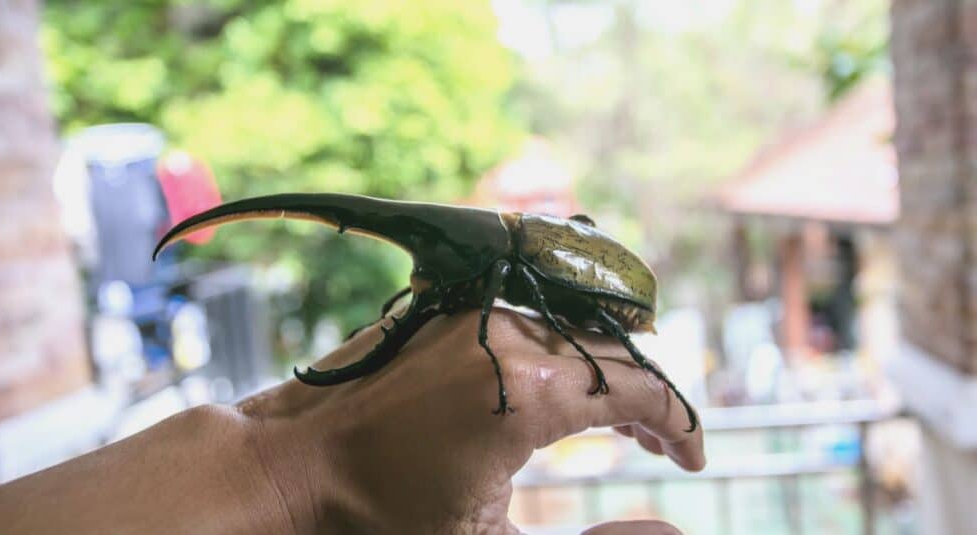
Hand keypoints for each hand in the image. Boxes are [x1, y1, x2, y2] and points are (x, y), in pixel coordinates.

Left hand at [238, 308, 704, 533]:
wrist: (284, 470)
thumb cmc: (377, 520)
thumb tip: (671, 528)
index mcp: (526, 392)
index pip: (636, 389)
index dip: (679, 423)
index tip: (693, 458)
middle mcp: (504, 335)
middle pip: (610, 352)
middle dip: (645, 401)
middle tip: (659, 447)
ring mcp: (469, 316)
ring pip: (569, 331)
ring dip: (601, 373)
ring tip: (615, 425)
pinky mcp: (443, 312)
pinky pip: (525, 320)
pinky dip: (557, 353)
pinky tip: (553, 391)